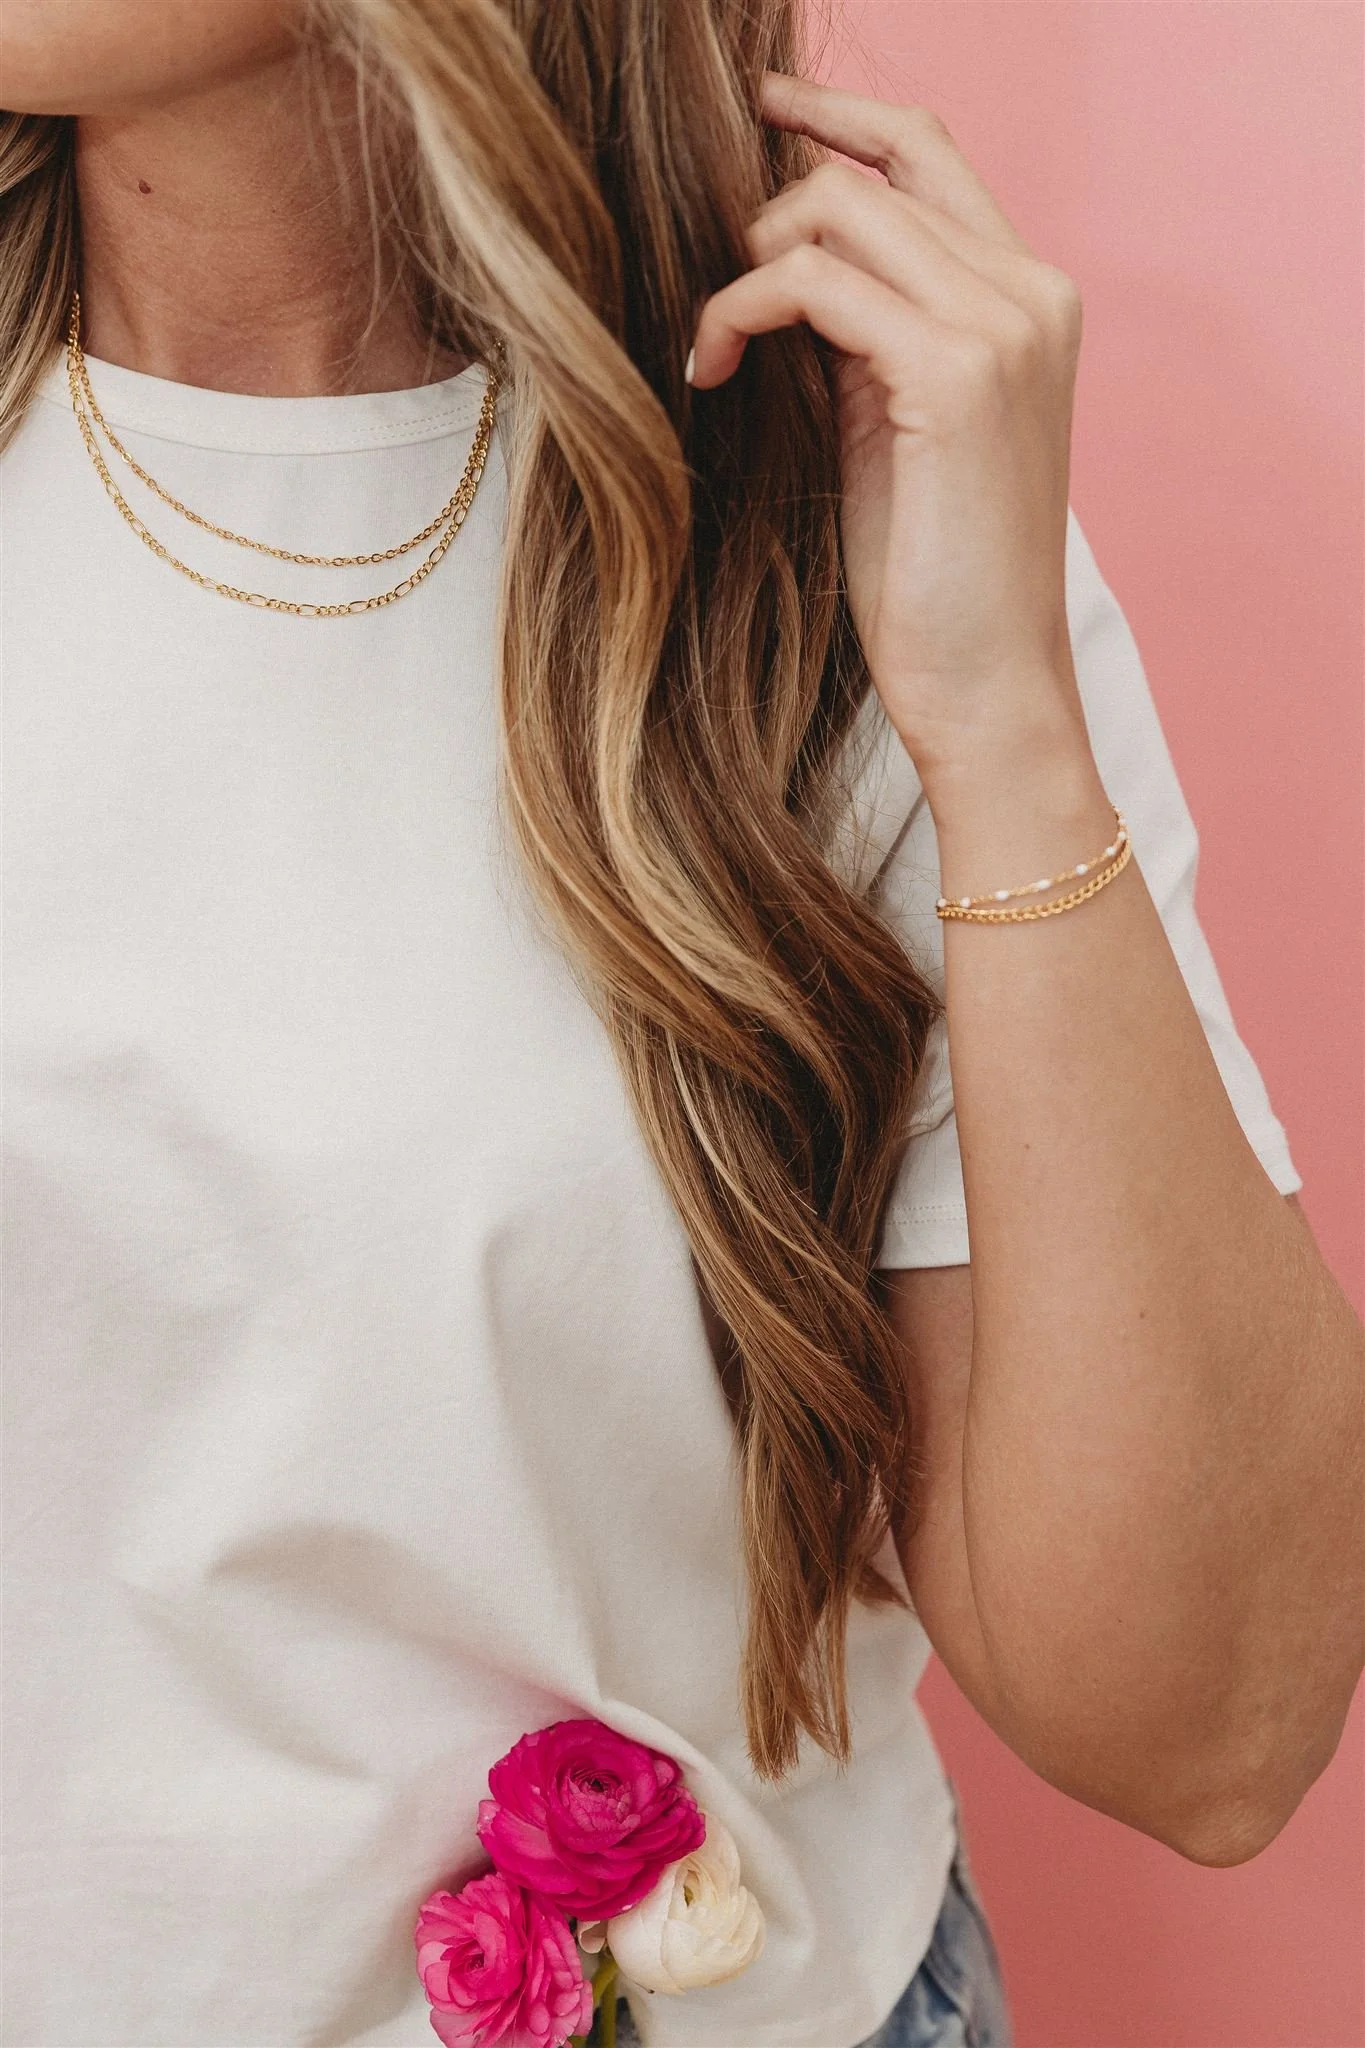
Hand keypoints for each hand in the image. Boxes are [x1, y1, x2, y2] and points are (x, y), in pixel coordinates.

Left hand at [689, 74, 1090, 789]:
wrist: (988, 687)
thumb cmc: (933, 579)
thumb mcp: (890, 430)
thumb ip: (859, 336)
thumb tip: (777, 267)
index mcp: (1029, 299)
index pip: (929, 153)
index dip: (838, 115)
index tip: (761, 111)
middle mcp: (1033, 291)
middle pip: (881, 162)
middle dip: (771, 200)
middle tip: (711, 278)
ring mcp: (1004, 324)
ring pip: (840, 208)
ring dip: (747, 266)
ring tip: (712, 350)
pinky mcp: (955, 372)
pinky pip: (813, 282)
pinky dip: (740, 311)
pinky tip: (711, 370)